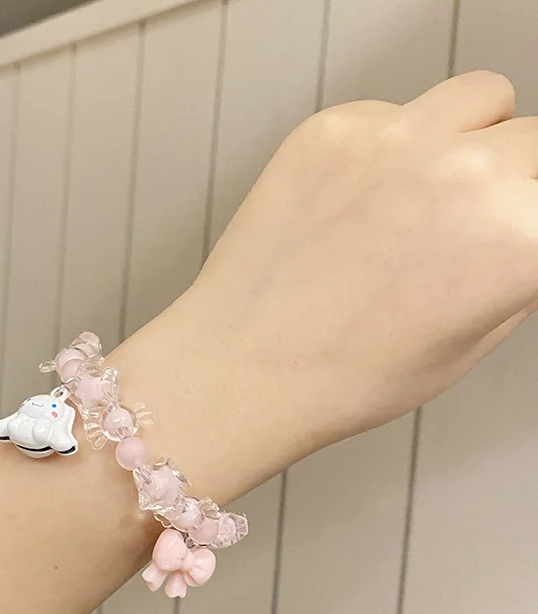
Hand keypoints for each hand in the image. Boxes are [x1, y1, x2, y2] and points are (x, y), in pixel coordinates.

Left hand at [113, 71, 537, 501]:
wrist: (242, 368)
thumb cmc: (342, 375)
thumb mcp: (470, 341)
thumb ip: (517, 265)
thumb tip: (522, 221)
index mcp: (518, 238)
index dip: (530, 219)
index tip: (514, 224)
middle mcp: (462, 174)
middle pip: (532, 140)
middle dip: (513, 181)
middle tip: (468, 225)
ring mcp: (392, 141)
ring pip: (478, 100)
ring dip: (467, 141)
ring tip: (422, 198)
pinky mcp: (332, 130)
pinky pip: (395, 113)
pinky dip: (390, 147)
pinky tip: (355, 202)